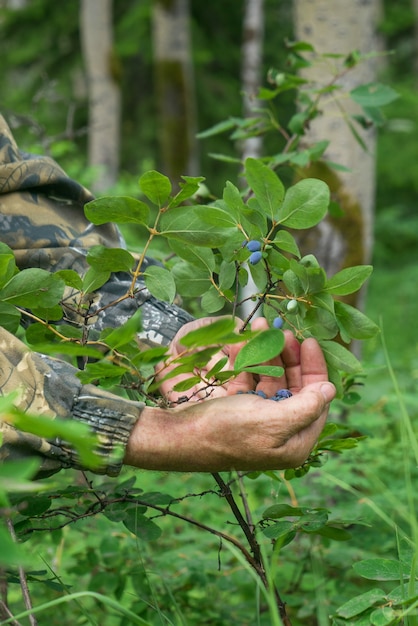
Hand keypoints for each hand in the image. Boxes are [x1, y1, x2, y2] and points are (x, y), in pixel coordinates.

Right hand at [124, 333, 335, 471]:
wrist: (179, 435)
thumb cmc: (227, 430)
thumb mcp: (274, 420)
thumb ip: (308, 405)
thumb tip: (330, 390)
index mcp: (294, 442)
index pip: (317, 401)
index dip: (315, 370)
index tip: (309, 342)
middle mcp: (280, 433)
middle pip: (295, 388)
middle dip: (291, 358)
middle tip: (285, 333)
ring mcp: (258, 421)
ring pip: (273, 381)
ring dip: (269, 354)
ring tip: (263, 328)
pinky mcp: (239, 411)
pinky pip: (252, 381)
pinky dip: (251, 362)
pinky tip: (246, 343)